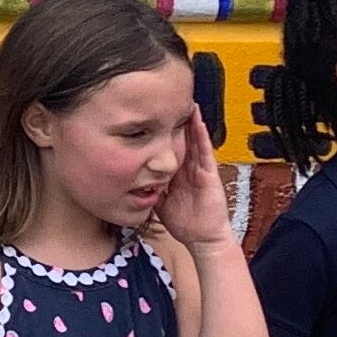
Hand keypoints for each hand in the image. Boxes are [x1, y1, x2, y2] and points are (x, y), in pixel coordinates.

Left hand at [152, 109, 233, 248]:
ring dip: (190, 121)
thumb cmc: (184, 222)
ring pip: (193, 139)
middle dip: (175, 120)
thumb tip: (128, 182)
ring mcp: (199, 168)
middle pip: (181, 138)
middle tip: (167, 99)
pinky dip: (201, 135)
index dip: (161, 132)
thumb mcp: (159, 201)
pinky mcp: (209, 173)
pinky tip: (197, 121)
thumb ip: (148, 189)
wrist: (202, 238)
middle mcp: (188, 167)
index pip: (167, 147)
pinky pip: (205, 151)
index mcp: (176, 172)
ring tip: (185, 101)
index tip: (150, 115)